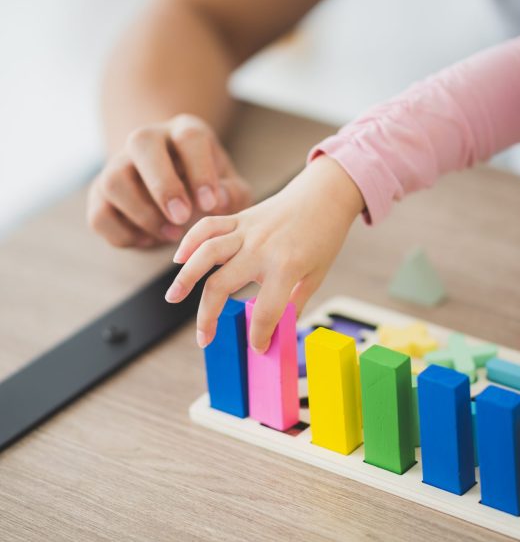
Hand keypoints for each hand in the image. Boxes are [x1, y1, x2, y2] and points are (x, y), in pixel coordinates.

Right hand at [87, 114, 252, 247]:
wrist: (176, 196)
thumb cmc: (210, 191)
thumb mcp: (231, 191)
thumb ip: (232, 193)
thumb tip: (218, 199)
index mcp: (184, 132)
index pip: (189, 137)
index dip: (200, 170)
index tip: (210, 204)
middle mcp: (147, 140)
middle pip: (141, 143)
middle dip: (162, 185)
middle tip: (182, 217)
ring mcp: (118, 165)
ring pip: (114, 180)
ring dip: (143, 215)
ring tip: (172, 234)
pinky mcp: (100, 194)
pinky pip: (100, 215)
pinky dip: (124, 235)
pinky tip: (149, 240)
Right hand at [165, 156, 364, 352]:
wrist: (325, 195)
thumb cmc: (323, 236)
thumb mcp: (316, 276)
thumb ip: (294, 303)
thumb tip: (277, 330)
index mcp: (285, 267)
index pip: (265, 311)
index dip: (259, 335)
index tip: (257, 346)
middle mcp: (261, 248)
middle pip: (221, 285)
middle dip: (208, 317)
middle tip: (204, 338)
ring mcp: (247, 231)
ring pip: (206, 253)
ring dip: (186, 277)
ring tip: (172, 297)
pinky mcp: (240, 217)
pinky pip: (208, 226)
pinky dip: (190, 240)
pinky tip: (179, 259)